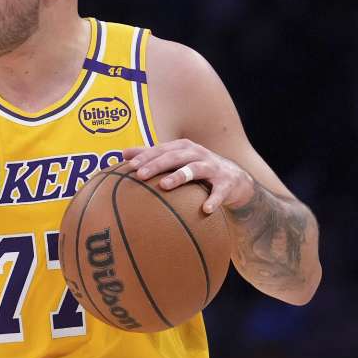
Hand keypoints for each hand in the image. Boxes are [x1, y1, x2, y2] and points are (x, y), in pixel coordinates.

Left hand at [122, 139, 254, 213]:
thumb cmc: (198, 169)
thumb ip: (152, 156)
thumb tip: (123, 154)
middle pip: (174, 157)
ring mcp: (212, 168)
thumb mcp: (176, 159)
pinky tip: (205, 209)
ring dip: (179, 176)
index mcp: (183, 148)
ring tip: (164, 186)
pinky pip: (219, 192)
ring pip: (194, 169)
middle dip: (157, 164)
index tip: (129, 165)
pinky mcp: (226, 184)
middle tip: (140, 175)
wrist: (234, 179)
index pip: (161, 149)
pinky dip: (213, 200)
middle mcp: (197, 154)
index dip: (145, 156)